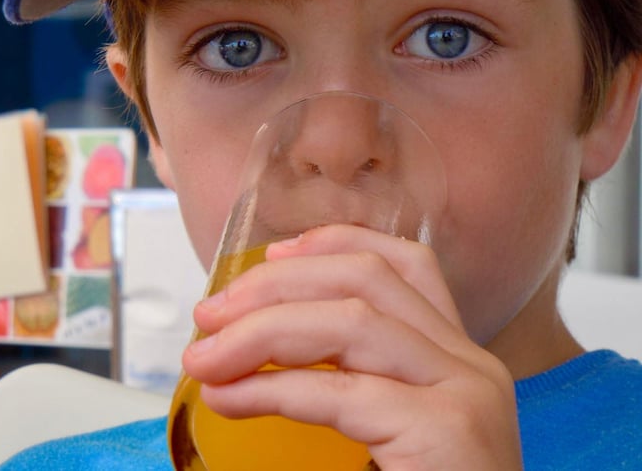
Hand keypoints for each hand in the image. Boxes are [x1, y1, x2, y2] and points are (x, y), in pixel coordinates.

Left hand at [182, 224, 522, 469]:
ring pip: (352, 320)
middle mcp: (470, 366)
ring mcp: (465, 395)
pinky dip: (272, 387)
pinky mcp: (447, 433)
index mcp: (456, 359)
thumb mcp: (382, 426)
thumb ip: (344, 381)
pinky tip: (230, 398)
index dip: (337, 244)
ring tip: (207, 356)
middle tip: (212, 313)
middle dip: (276, 285)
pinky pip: (340, 392)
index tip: (273, 255)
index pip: (406, 266)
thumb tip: (247, 353)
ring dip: (262, 330)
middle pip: (368, 280)